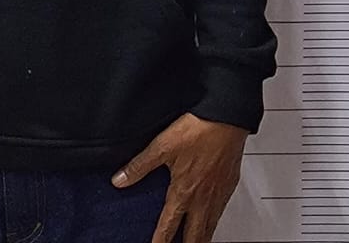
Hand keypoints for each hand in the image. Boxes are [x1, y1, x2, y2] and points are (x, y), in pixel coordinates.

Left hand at [110, 113, 247, 242]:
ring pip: (210, 228)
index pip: (169, 227)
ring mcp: (218, 194)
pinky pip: (221, 213)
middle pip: (195, 236)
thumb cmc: (198, 130)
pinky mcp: (229, 186)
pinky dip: (213, 223)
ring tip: (195, 242)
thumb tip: (119, 180)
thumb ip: (139, 166)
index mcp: (183, 192)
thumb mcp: (162, 146)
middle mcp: (202, 199)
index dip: (160, 242)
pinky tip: (211, 219)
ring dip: (200, 238)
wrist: (226, 118)